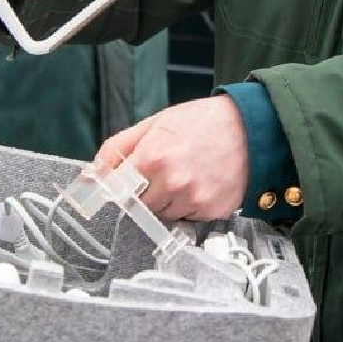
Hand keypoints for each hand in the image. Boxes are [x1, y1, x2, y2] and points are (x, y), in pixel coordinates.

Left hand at [93, 96, 248, 221]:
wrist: (249, 128)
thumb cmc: (201, 122)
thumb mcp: (155, 124)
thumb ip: (118, 148)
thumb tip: (92, 172)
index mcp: (152, 157)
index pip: (118, 191)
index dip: (120, 188)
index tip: (123, 187)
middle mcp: (171, 182)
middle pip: (140, 207)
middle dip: (146, 194)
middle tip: (163, 174)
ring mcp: (192, 199)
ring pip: (164, 215)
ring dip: (168, 202)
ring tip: (185, 175)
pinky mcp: (210, 211)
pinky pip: (187, 219)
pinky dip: (189, 206)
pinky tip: (200, 184)